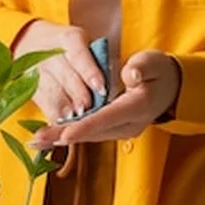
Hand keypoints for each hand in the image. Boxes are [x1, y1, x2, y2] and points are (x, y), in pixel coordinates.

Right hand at [12, 20, 107, 122]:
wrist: (33, 42)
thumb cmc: (72, 48)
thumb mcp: (86, 45)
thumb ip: (99, 62)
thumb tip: (111, 87)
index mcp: (70, 39)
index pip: (79, 56)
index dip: (90, 73)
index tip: (102, 89)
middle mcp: (50, 54)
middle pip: (66, 78)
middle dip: (80, 96)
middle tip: (92, 110)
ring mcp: (37, 72)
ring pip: (54, 94)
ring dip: (67, 110)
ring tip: (78, 124)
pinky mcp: (30, 89)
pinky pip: (45, 106)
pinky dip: (56, 119)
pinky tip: (66, 127)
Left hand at [30, 50, 180, 148]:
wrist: (169, 87)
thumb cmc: (158, 71)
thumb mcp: (153, 62)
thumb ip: (142, 67)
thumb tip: (129, 74)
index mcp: (138, 107)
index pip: (107, 117)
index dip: (85, 126)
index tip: (64, 134)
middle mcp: (128, 125)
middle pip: (92, 132)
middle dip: (63, 137)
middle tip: (36, 140)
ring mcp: (121, 130)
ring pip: (88, 136)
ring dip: (61, 139)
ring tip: (35, 142)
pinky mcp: (113, 129)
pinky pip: (88, 133)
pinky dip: (68, 135)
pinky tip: (47, 139)